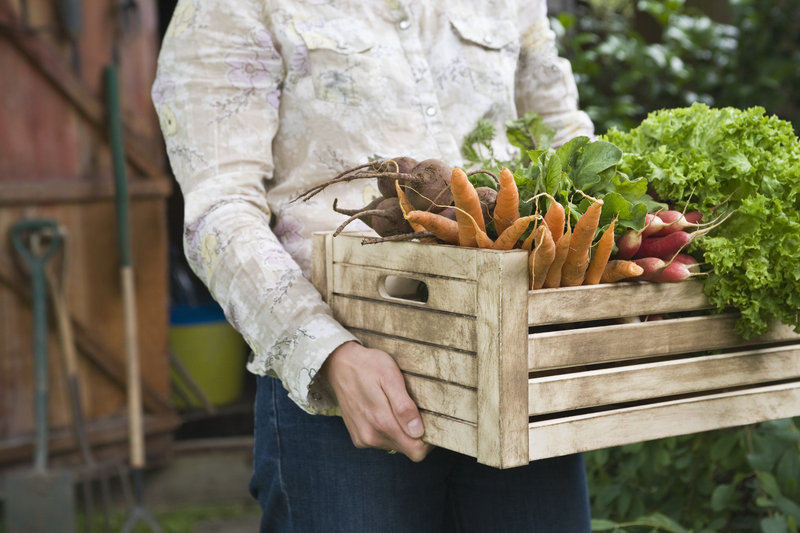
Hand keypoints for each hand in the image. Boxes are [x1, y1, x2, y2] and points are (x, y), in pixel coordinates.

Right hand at [319, 341, 433, 461]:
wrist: (340, 363)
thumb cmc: (368, 366)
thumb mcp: (390, 377)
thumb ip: (403, 406)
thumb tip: (417, 431)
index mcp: (382, 423)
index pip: (416, 451)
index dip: (428, 441)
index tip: (431, 422)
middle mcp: (371, 437)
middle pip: (406, 448)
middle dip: (414, 433)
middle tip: (413, 407)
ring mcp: (363, 438)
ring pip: (395, 445)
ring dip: (400, 430)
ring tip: (396, 406)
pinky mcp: (358, 437)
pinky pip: (382, 441)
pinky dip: (388, 429)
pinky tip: (384, 410)